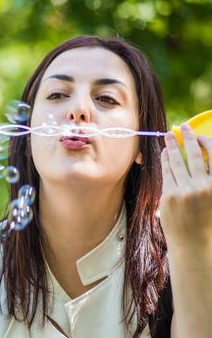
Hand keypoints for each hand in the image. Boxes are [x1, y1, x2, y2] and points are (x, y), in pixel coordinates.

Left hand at [160, 123, 211, 250]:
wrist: (193, 243)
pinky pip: (166, 173)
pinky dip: (165, 161)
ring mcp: (186, 191)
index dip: (206, 143)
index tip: (199, 135)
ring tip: (168, 136)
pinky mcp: (170, 195)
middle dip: (188, 138)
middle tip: (183, 127)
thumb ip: (209, 179)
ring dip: (172, 146)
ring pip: (177, 162)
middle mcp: (205, 187)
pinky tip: (163, 154)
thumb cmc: (206, 220)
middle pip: (195, 156)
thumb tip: (203, 157)